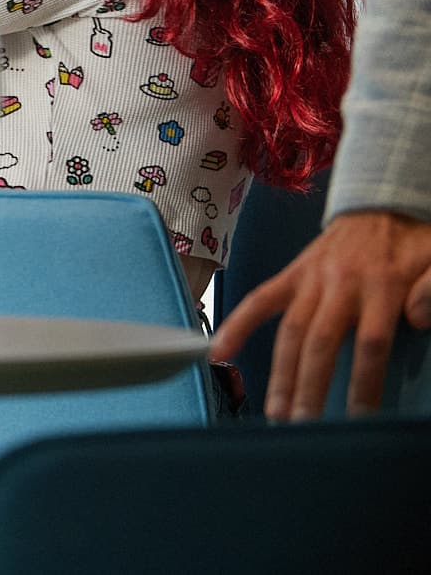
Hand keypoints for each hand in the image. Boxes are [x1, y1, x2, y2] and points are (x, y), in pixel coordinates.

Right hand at [212, 210, 430, 418]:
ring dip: (281, 373)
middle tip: (303, 424)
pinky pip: (260, 300)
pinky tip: (218, 352)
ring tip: (276, 410)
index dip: (363, 381)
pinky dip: (237, 324)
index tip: (359, 416)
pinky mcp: (292, 274)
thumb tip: (417, 319)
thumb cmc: (414, 243)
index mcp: (382, 283)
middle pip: (321, 342)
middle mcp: (340, 283)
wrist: (382, 204)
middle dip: (310, 387)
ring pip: (291, 330)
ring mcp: (311, 279)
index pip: (370, 342)